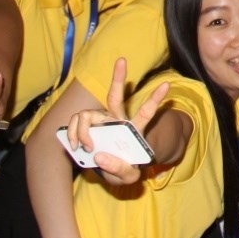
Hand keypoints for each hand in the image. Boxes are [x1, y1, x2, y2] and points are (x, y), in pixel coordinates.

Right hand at [67, 57, 169, 185]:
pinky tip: (74, 146)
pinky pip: (74, 123)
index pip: (146, 112)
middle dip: (118, 78)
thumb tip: (101, 156)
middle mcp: (117, 121)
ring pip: (87, 115)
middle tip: (122, 60)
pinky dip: (71, 134)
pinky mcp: (86, 126)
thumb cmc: (122, 170)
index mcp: (133, 130)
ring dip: (81, 131)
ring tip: (84, 147)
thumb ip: (120, 170)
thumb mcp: (128, 177)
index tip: (167, 85)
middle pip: (115, 97)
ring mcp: (101, 122)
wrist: (108, 171)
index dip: (155, 98)